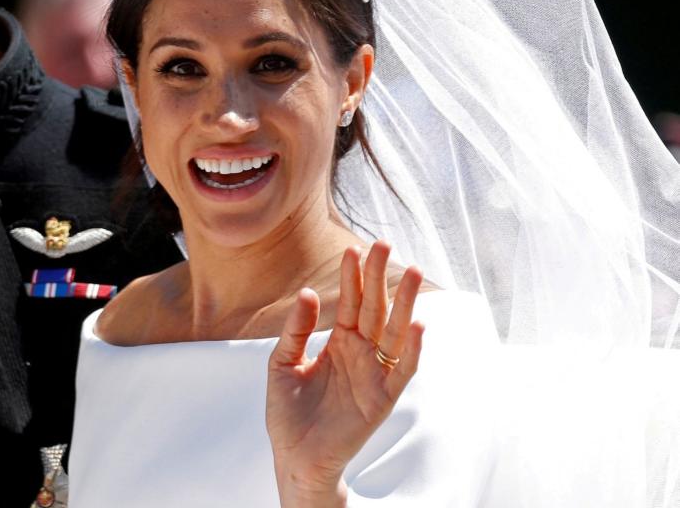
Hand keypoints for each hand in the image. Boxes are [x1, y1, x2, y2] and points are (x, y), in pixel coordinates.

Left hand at [266, 241, 423, 506]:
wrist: (295, 456)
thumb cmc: (287, 413)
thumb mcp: (282, 363)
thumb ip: (296, 330)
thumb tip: (309, 293)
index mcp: (338, 343)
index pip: (350, 302)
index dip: (353, 277)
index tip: (354, 249)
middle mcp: (360, 354)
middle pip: (375, 309)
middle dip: (380, 278)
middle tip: (384, 244)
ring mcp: (374, 374)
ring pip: (393, 332)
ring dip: (405, 303)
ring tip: (413, 273)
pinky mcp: (382, 398)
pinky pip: (402, 370)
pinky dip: (412, 349)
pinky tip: (418, 324)